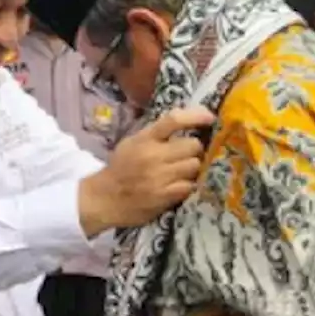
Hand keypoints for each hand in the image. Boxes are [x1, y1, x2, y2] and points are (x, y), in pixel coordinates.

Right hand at [79, 106, 213, 234]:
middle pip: (193, 145)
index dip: (196, 116)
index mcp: (144, 139)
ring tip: (182, 171)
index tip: (209, 117)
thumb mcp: (132, 142)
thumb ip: (155, 133)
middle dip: (194, 149)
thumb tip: (187, 120)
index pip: (173, 120)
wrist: (105, 199)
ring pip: (195, 166)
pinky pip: (190, 186)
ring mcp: (160, 177)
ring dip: (192, 168)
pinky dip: (188, 185)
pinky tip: (179, 185)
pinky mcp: (165, 196)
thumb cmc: (121, 168)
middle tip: (187, 154)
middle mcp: (153, 155)